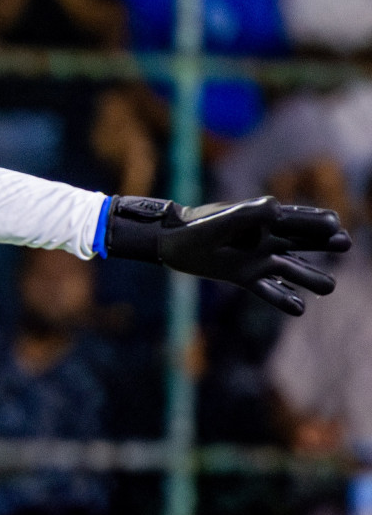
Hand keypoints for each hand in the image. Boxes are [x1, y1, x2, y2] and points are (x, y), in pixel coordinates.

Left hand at [105, 195, 351, 314]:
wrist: (171, 243)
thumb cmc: (196, 227)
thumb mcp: (222, 220)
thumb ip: (248, 214)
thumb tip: (276, 207)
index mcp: (263, 219)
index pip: (299, 219)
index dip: (318, 221)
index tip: (334, 225)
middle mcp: (266, 239)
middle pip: (304, 242)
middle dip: (325, 243)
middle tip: (343, 245)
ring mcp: (257, 258)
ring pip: (292, 269)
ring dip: (310, 277)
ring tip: (328, 286)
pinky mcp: (245, 276)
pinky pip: (270, 289)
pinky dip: (283, 298)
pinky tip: (298, 307)